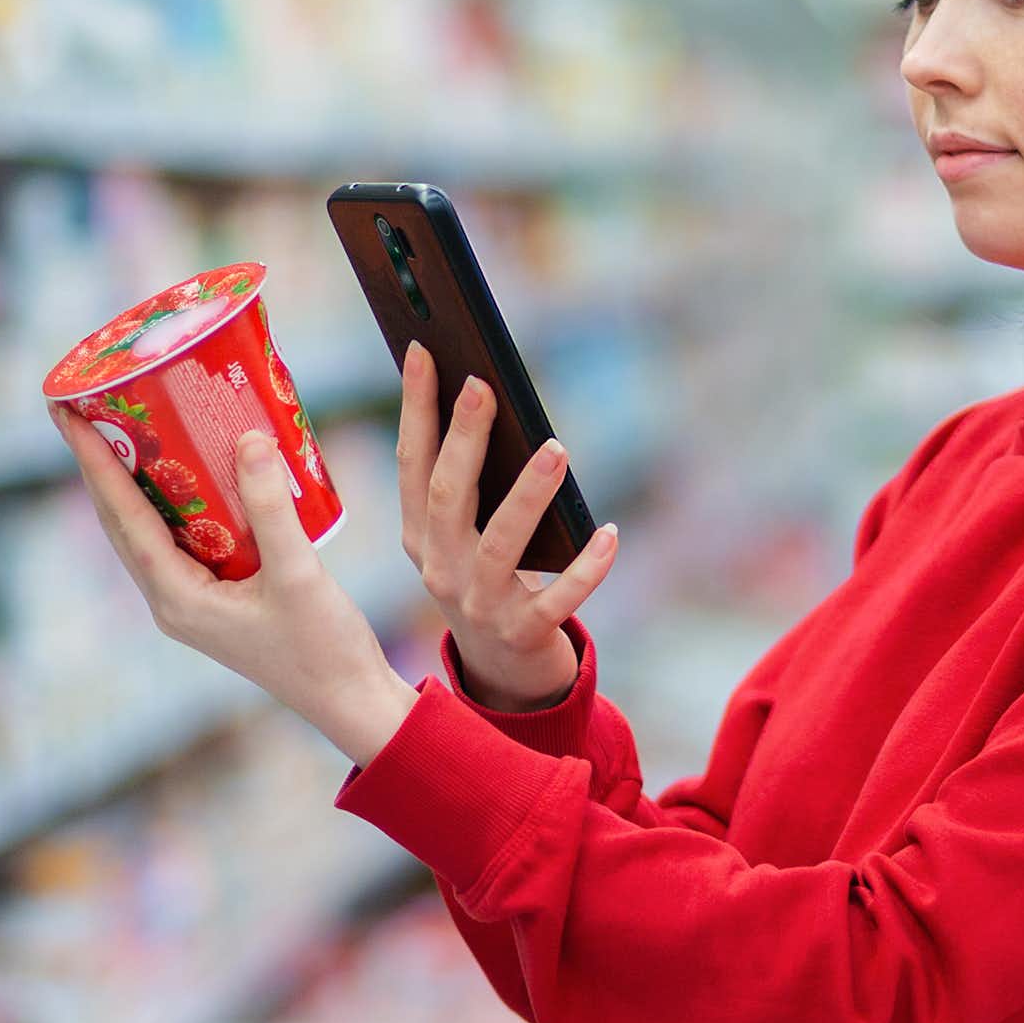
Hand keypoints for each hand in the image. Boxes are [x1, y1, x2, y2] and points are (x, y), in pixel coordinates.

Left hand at [51, 405, 415, 766]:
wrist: (349, 699)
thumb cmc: (323, 647)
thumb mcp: (299, 574)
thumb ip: (272, 508)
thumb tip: (247, 437)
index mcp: (178, 599)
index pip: (124, 519)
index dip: (96, 464)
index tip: (69, 415)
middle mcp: (172, 601)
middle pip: (121, 523)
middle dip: (99, 466)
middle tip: (80, 408)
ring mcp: (191, 602)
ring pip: (146, 531)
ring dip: (128, 482)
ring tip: (119, 429)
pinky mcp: (214, 599)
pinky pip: (178, 539)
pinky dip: (170, 501)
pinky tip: (185, 471)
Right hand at [397, 340, 619, 709]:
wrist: (502, 672)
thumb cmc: (488, 578)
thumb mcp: (464, 536)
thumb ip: (469, 483)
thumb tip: (487, 401)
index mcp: (420, 535)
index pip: (411, 462)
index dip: (415, 408)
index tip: (423, 351)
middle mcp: (440, 568)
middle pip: (448, 496)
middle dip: (463, 438)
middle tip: (483, 384)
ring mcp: (479, 604)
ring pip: (501, 544)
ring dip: (527, 495)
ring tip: (556, 449)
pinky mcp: (522, 634)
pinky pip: (557, 600)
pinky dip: (585, 569)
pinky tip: (611, 534)